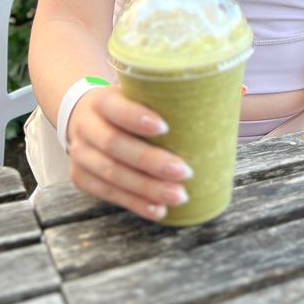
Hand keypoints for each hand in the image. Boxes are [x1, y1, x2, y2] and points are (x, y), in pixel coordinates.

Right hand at [66, 86, 190, 222]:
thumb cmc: (124, 107)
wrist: (81, 118)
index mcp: (101, 100)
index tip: (165, 128)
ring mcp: (80, 154)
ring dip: (147, 189)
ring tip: (178, 196)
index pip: (115, 108)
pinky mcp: (80, 178)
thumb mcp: (134, 94)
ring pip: (112, 174)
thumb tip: (223, 100)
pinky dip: (136, 203)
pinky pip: (108, 194)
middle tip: (184, 172)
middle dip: (151, 161)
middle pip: (115, 145)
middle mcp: (86, 127)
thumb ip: (163, 99)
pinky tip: (158, 209)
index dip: (137, 118)